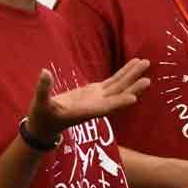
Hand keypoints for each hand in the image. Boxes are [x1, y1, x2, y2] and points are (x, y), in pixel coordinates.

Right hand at [25, 58, 149, 141]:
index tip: (134, 99)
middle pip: (118, 96)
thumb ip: (42, 90)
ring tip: (145, 63)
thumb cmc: (42, 117)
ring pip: (119, 87)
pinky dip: (123, 74)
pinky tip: (133, 65)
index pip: (104, 108)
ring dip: (132, 76)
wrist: (45, 125)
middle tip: (148, 78)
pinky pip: (113, 82)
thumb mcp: (40, 104)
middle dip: (132, 87)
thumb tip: (44, 73)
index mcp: (85, 112)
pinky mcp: (95, 92)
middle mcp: (96, 106)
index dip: (118, 103)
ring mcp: (97, 98)